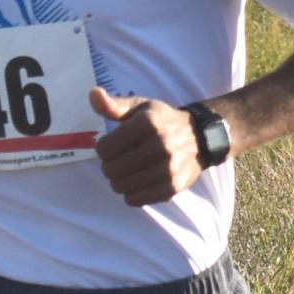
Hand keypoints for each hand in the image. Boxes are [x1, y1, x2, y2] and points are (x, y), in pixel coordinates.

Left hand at [92, 88, 203, 206]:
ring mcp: (168, 168)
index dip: (103, 148)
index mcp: (148, 124)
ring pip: (121, 187)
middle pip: (111, 169)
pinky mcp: (173, 186)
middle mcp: (160, 145)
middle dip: (109, 166)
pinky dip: (132, 194)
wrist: (201, 137)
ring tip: (128, 172)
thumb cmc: (163, 121)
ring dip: (119, 182)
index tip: (113, 145)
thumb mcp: (140, 107)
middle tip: (119, 160)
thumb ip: (114, 105)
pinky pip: (137, 200)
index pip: (104, 148)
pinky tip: (138, 182)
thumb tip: (93, 94)